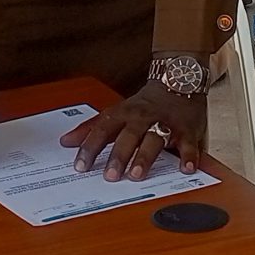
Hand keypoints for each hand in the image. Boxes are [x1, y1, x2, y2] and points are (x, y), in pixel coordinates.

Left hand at [62, 82, 204, 180]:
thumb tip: (65, 142)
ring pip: (154, 139)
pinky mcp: (187, 129)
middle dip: (118, 155)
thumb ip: (91, 128)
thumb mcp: (116, 111)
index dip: (90, 147)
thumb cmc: (144, 103)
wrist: (178, 79)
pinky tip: (185, 168)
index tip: (80, 166)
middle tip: (110, 175)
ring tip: (137, 174)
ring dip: (145, 157)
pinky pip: (189, 143)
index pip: (102, 129)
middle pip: (128, 136)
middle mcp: (142, 117)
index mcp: (123, 113)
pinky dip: (188, 156)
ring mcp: (166, 122)